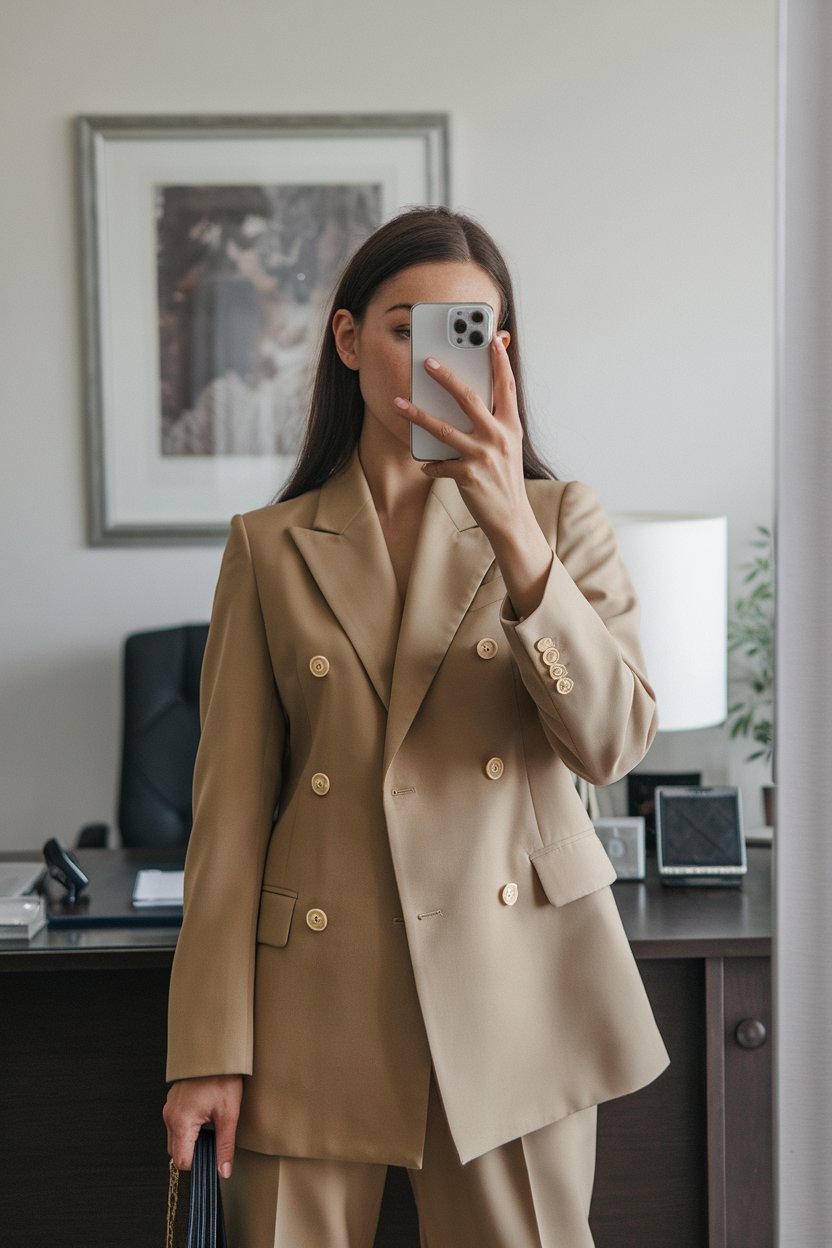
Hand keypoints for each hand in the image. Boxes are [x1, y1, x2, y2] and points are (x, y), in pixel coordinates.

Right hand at [163, 1074, 242, 1177]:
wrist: (215, 1050)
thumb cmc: (222, 1077)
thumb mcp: (229, 1114)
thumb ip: (225, 1146)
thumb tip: (223, 1171)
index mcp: (181, 1122)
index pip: (182, 1162)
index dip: (197, 1167)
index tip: (211, 1164)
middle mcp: (170, 1116)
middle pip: (176, 1152)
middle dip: (194, 1155)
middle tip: (214, 1147)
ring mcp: (170, 1108)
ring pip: (176, 1138)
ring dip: (191, 1141)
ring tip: (211, 1130)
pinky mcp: (173, 1101)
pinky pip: (176, 1124)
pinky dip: (188, 1129)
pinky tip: (205, 1119)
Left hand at [393, 334, 527, 541]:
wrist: (511, 517)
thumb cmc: (504, 479)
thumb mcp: (507, 446)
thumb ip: (495, 422)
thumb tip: (473, 401)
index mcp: (511, 426)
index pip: (506, 386)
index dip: (500, 361)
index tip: (492, 338)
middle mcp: (499, 437)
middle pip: (468, 398)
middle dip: (445, 377)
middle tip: (427, 361)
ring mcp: (483, 456)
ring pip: (443, 428)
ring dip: (417, 415)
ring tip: (398, 403)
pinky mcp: (468, 475)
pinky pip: (440, 463)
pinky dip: (431, 464)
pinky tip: (426, 464)